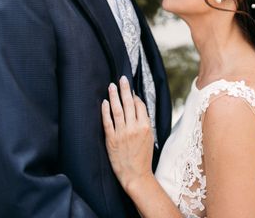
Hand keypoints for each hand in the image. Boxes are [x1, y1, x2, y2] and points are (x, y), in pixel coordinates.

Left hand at [101, 76, 153, 192]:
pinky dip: (105, 111)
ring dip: (114, 96)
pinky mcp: (111, 139)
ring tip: (112, 86)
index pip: (140, 106)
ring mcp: (122, 133)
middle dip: (125, 89)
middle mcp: (134, 128)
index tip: (131, 92)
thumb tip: (138, 107)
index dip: (135, 97)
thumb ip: (144, 122)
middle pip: (129, 103)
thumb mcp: (150, 138)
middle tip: (122, 78)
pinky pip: (107, 122)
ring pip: (117, 110)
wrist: (135, 175)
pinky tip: (104, 102)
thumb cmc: (143, 157)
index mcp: (146, 127)